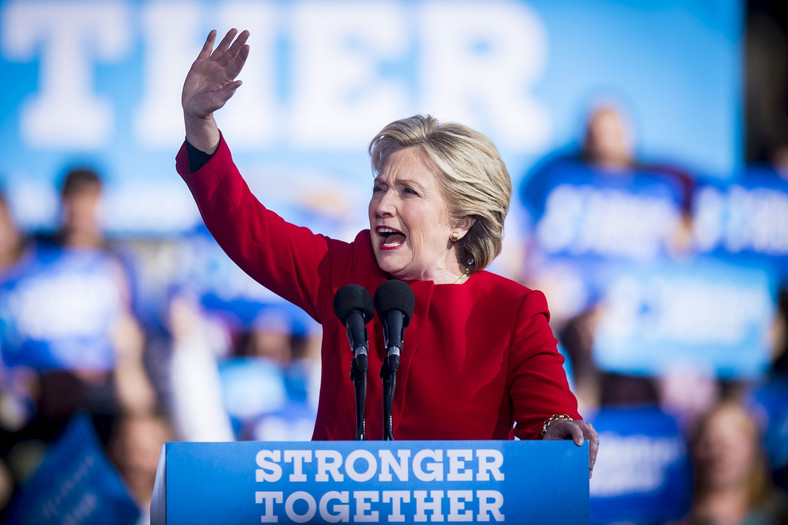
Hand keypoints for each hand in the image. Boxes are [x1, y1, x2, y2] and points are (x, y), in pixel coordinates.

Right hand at [182, 28, 249, 151]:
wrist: (192, 108)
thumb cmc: (206, 108)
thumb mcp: (217, 101)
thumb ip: (228, 92)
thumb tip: (240, 82)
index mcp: (226, 79)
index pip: (237, 64)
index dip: (242, 55)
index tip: (247, 46)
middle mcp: (220, 70)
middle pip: (232, 54)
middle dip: (239, 43)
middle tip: (247, 32)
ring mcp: (210, 66)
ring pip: (221, 49)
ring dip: (228, 39)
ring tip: (234, 29)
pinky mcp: (199, 64)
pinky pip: (206, 49)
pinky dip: (210, 41)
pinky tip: (214, 32)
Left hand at [542, 419, 598, 477]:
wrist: (558, 430)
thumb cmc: (553, 437)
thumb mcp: (548, 441)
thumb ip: (552, 447)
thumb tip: (556, 461)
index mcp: (564, 425)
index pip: (573, 427)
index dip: (577, 434)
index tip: (579, 444)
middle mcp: (578, 424)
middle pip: (588, 434)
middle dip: (589, 450)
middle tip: (588, 466)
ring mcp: (587, 428)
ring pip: (594, 440)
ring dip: (593, 455)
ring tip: (589, 470)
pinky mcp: (592, 435)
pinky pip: (595, 445)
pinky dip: (593, 457)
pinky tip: (590, 468)